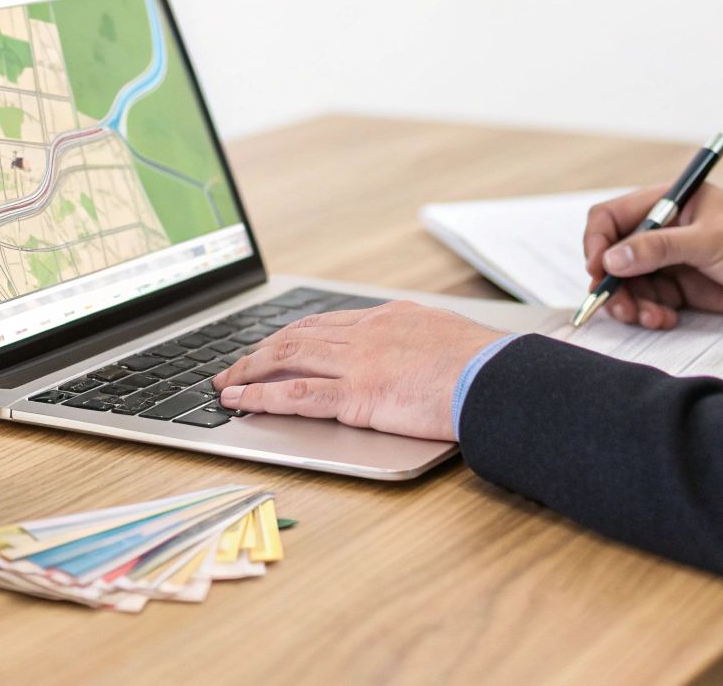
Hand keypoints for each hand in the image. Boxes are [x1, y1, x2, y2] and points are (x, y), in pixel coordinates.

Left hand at [211, 301, 503, 441]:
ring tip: (225, 385)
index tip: (274, 344)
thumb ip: (422, 342)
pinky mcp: (357, 396)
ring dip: (249, 372)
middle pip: (298, 337)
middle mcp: (366, 334)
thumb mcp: (449, 337)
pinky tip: (239, 403)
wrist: (498, 379)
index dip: (293, 336)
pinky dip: (260, 398)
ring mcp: (358, 363)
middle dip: (260, 352)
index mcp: (389, 318)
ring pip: (287, 359)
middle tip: (235, 365)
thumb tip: (421, 351)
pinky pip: (296, 395)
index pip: (326, 324)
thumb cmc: (486, 365)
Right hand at [582, 183, 722, 329]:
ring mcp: (669, 262)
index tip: (598, 270)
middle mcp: (661, 232)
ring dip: (630, 304)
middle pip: (613, 257)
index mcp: (665, 204)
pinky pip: (649, 303)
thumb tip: (611, 260)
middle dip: (612, 283)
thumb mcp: (710, 240)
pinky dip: (650, 314)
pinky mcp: (680, 289)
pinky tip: (665, 320)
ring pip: (628, 285)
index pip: (610, 218)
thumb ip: (659, 249)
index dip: (597, 243)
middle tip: (618, 306)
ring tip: (648, 318)